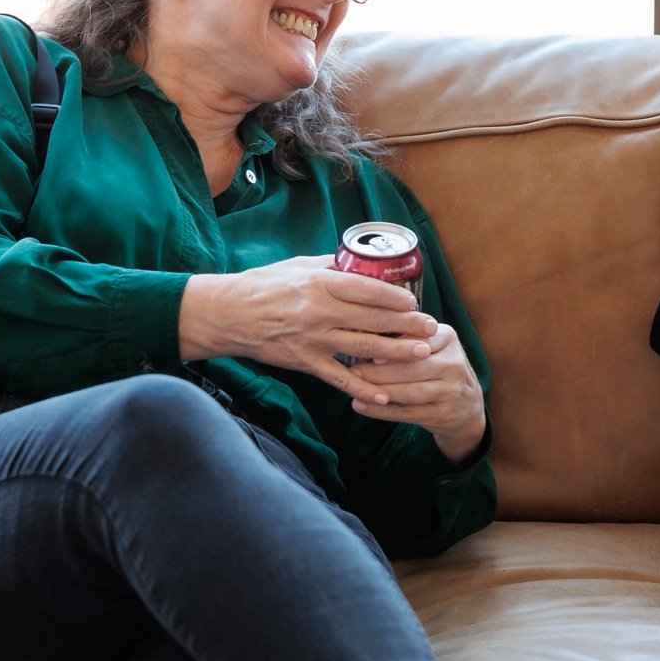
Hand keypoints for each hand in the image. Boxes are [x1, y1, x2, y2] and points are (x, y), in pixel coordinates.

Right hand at [179, 254, 437, 406]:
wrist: (228, 314)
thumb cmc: (263, 285)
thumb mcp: (298, 266)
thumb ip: (330, 266)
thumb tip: (359, 264)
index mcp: (320, 283)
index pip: (368, 290)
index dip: (396, 297)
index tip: (414, 301)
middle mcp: (320, 311)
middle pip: (373, 319)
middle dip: (406, 324)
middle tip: (431, 327)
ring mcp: (313, 339)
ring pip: (364, 348)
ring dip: (396, 353)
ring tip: (422, 353)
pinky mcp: (305, 362)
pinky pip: (339, 378)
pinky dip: (363, 388)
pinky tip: (384, 396)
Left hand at [350, 323, 488, 462]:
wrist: (466, 404)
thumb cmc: (436, 366)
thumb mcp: (430, 344)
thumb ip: (406, 336)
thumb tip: (365, 331)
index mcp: (449, 338)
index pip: (417, 339)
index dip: (392, 345)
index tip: (367, 346)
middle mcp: (455, 363)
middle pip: (413, 367)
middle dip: (380, 371)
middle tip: (353, 371)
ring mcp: (452, 391)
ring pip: (410, 392)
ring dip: (379, 391)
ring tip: (354, 389)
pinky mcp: (443, 414)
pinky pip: (407, 413)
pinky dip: (382, 411)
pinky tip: (362, 406)